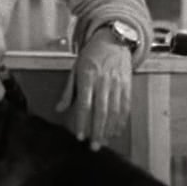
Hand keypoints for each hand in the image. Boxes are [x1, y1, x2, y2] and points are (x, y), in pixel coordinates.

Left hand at [56, 26, 131, 150]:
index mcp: (87, 76)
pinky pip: (125, 106)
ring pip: (114, 111)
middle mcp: (103, 80)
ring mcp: (117, 83)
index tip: (80, 135)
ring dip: (109, 129)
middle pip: (101, 110)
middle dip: (97, 130)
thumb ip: (68, 91)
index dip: (82, 121)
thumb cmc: (92, 55)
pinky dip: (121, 121)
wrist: (113, 40)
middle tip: (93, 145)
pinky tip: (116, 130)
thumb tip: (59, 108)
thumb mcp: (75, 69)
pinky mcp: (127, 85)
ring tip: (104, 141)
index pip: (85, 104)